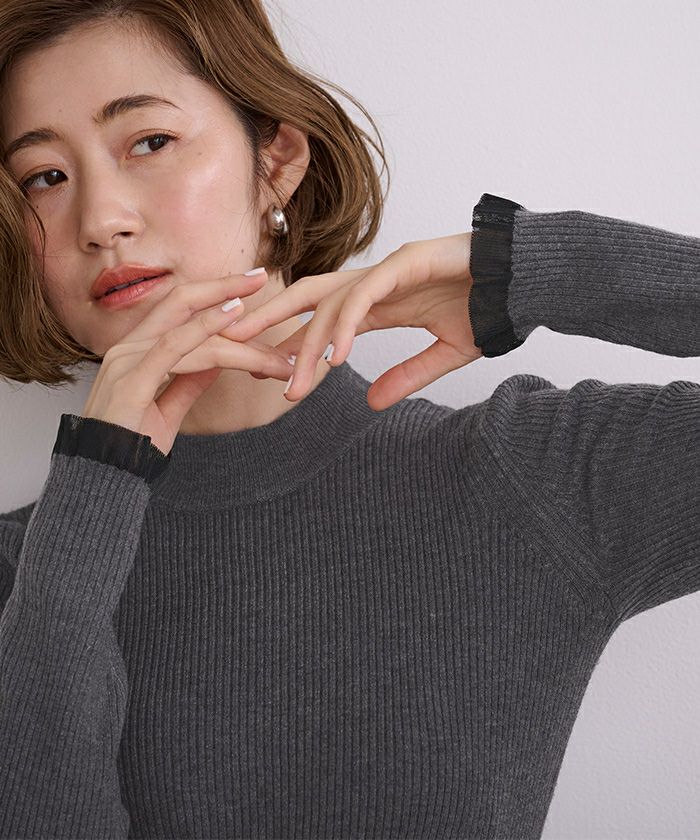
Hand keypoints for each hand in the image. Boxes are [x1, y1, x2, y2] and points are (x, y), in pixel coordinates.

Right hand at [81, 270, 292, 454]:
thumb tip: (217, 362)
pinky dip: (205, 328)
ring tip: (270, 321)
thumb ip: (189, 382)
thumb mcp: (167, 407)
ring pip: (189, 329)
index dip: (213, 296)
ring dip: (236, 327)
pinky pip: (174, 347)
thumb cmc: (132, 446)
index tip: (249, 291)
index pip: (179, 312)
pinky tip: (234, 317)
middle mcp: (128, 347)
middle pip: (181, 300)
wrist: (104, 478)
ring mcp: (127, 360)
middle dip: (223, 285)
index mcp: (135, 351)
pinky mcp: (132, 380)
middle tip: (261, 276)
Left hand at [220, 233, 482, 410]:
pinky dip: (346, 325)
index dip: (291, 344)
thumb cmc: (488, 310)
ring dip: (306, 342)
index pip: (320, 321)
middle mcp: (373, 282)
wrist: (527, 282)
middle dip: (268, 323)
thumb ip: (407, 375)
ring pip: (329, 302)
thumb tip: (369, 403)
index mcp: (377, 301)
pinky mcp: (406, 262)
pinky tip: (336, 357)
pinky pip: (365, 295)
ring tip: (289, 381)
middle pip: (306, 299)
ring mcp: (386, 269)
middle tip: (232, 352)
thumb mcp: (444, 354)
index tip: (266, 375)